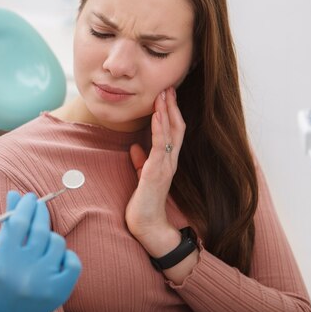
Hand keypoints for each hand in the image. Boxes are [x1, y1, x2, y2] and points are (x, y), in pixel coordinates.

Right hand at [0, 191, 81, 311]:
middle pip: (39, 229)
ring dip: (51, 237)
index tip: (29, 197)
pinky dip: (67, 256)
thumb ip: (8, 224)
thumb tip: (15, 193)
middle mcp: (24, 272)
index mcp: (4, 260)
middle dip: (40, 212)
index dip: (26, 205)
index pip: (19, 222)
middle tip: (39, 206)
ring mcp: (44, 282)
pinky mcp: (59, 291)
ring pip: (57, 242)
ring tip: (42, 243)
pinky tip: (56, 259)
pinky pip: (73, 261)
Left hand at [125, 87, 185, 251]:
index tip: (166, 95)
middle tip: (169, 86)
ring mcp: (165, 166)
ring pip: (171, 133)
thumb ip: (140, 162)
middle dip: (172, 106)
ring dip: (167, 112)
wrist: (147, 225)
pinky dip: (159, 129)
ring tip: (164, 94)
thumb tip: (134, 147)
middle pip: (176, 127)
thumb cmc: (144, 203)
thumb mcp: (141, 177)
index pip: (172, 131)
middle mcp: (170, 160)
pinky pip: (160, 146)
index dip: (171, 112)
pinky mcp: (157, 172)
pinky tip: (157, 115)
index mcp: (166, 160)